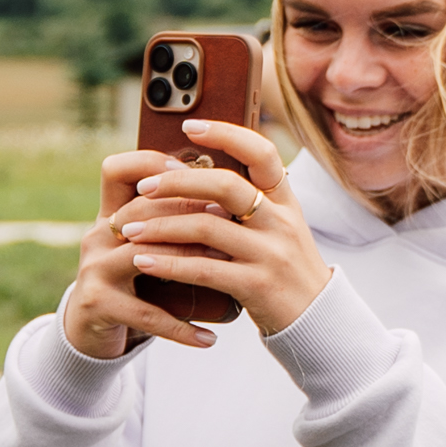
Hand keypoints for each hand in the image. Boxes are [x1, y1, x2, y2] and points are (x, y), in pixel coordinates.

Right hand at [61, 146, 223, 361]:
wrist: (88, 333)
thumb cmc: (132, 285)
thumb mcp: (145, 248)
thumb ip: (172, 224)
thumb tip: (232, 200)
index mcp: (110, 216)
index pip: (117, 170)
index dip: (152, 163)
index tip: (193, 171)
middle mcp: (98, 237)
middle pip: (140, 210)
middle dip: (188, 210)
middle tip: (231, 218)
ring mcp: (94, 271)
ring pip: (145, 254)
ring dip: (190, 259)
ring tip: (228, 265)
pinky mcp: (97, 305)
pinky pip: (146, 314)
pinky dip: (180, 328)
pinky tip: (209, 339)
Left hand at [117, 120, 336, 336]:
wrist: (317, 320)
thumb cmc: (285, 269)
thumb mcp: (279, 228)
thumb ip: (249, 204)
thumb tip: (195, 178)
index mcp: (285, 201)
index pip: (261, 153)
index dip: (226, 134)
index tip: (190, 126)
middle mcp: (280, 222)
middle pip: (226, 186)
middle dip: (177, 182)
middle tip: (143, 187)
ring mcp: (270, 254)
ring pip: (206, 228)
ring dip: (160, 226)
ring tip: (129, 229)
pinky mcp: (256, 286)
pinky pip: (203, 269)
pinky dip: (167, 263)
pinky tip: (142, 261)